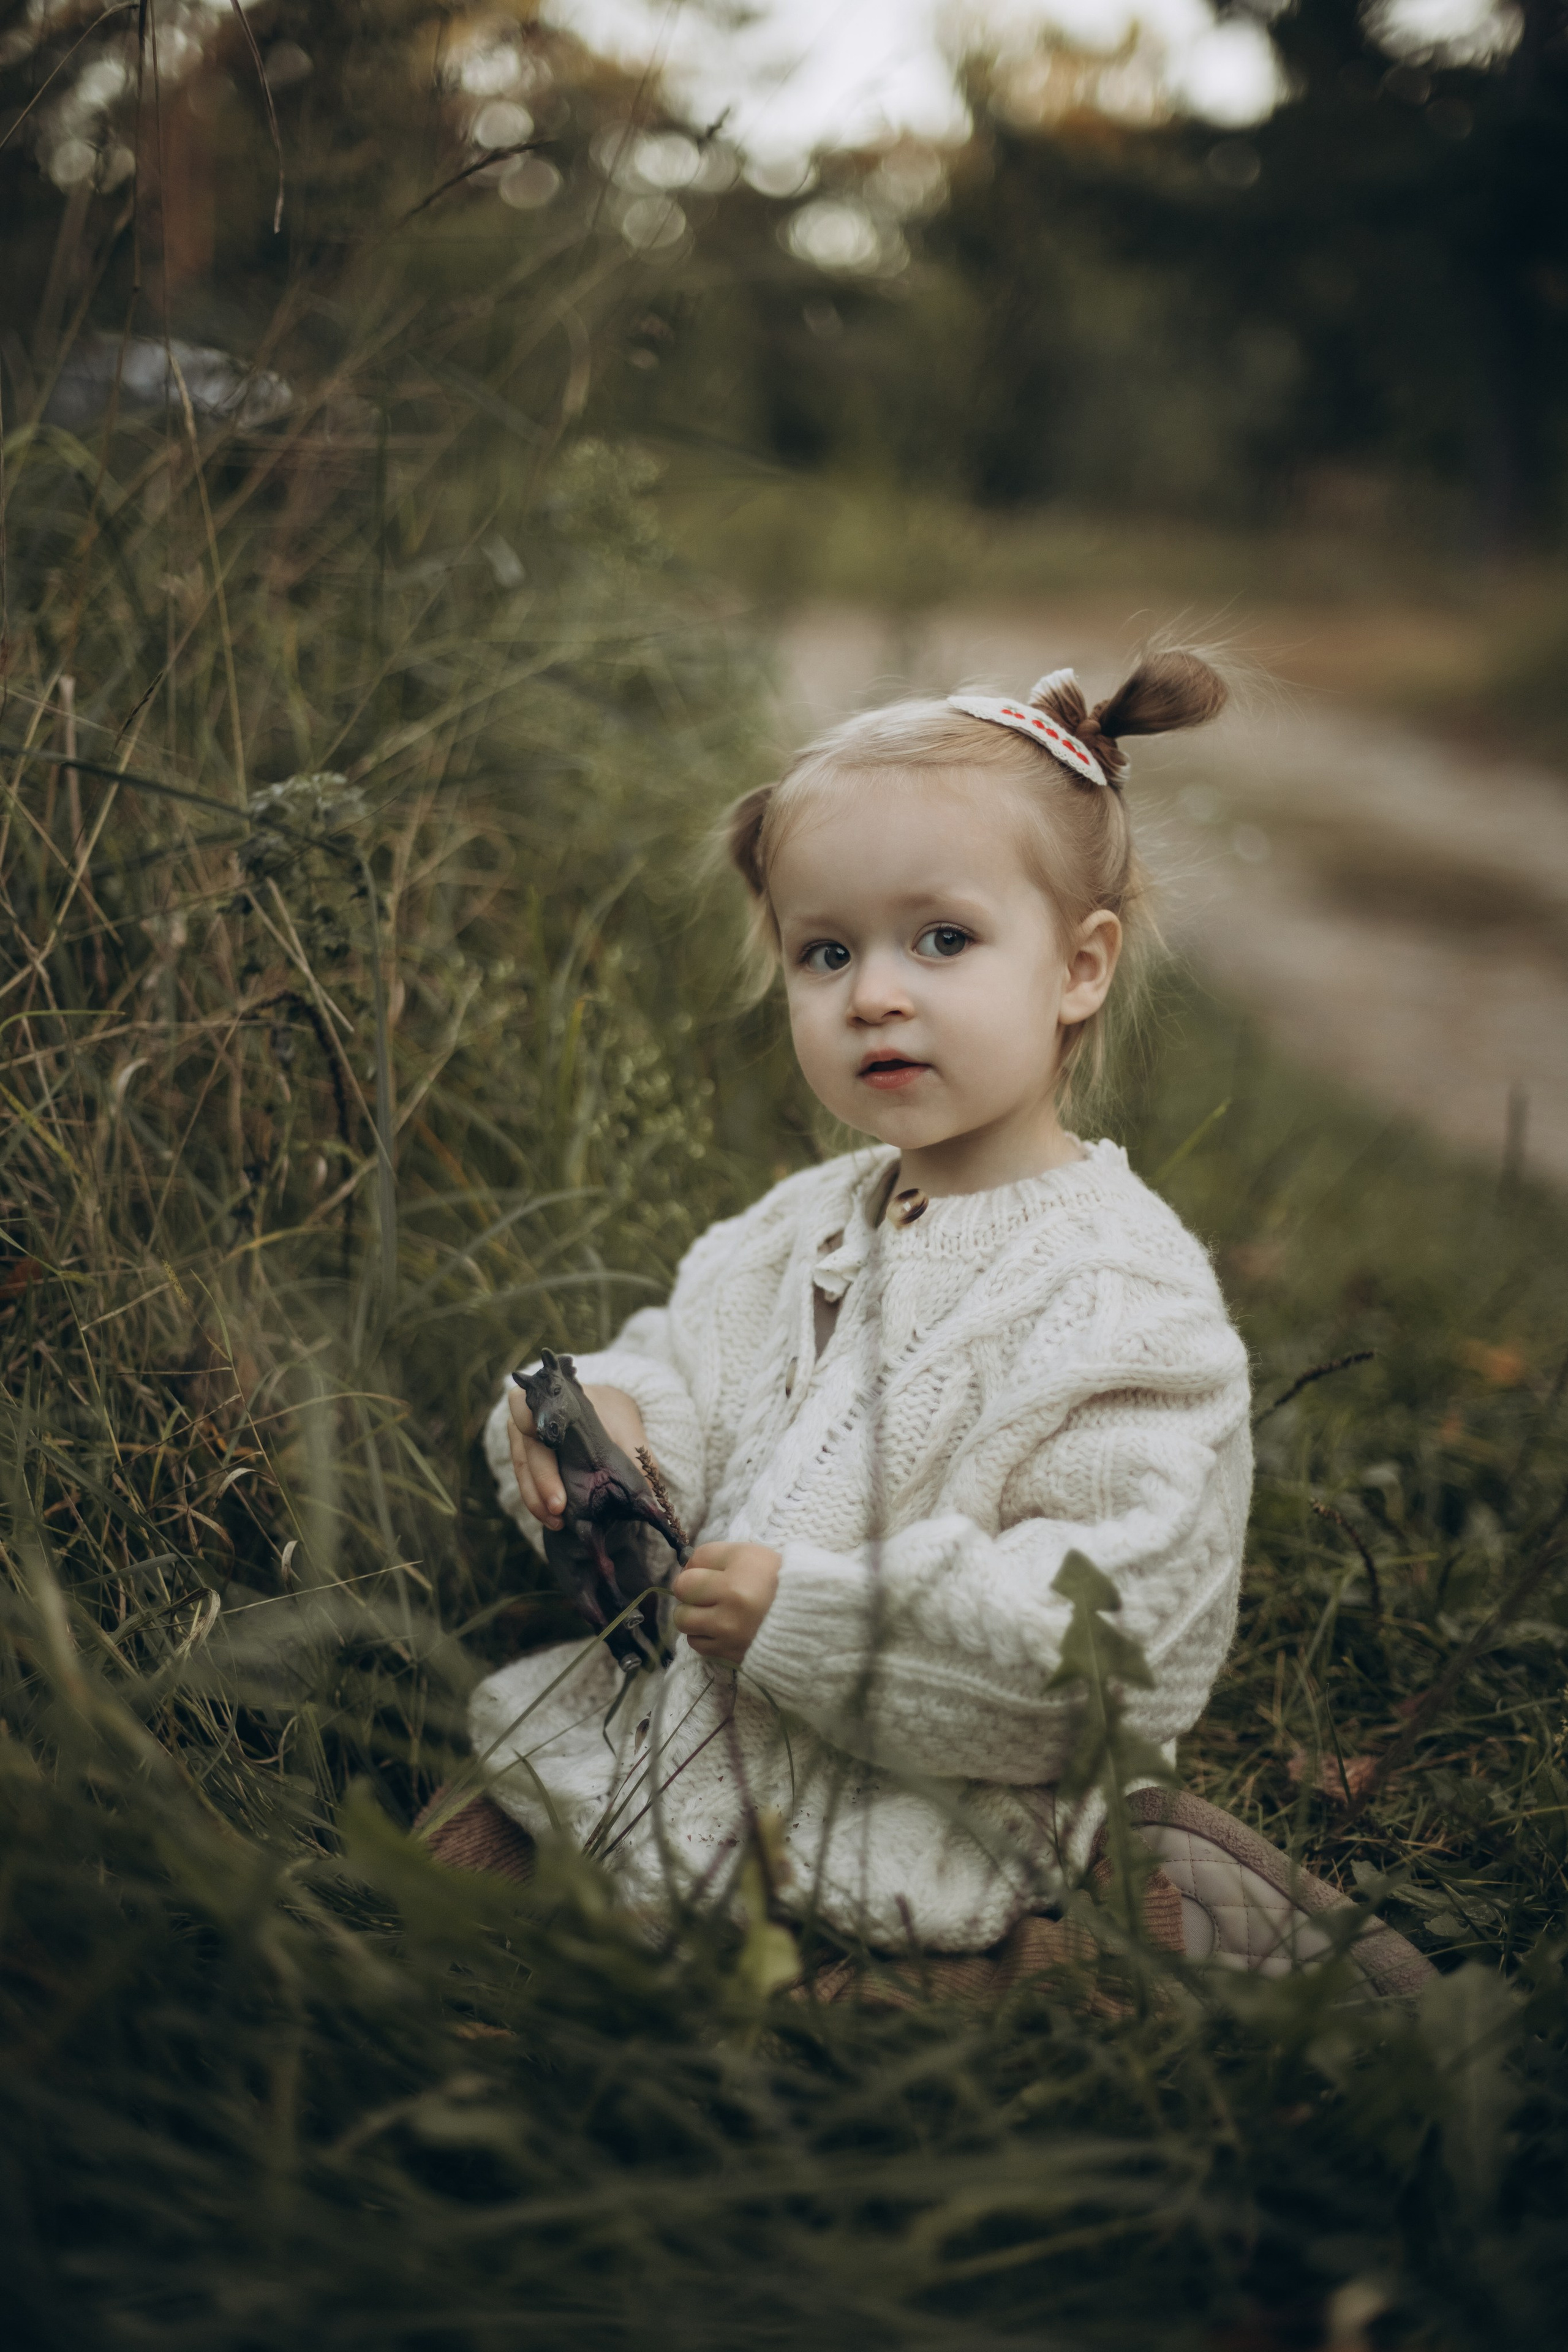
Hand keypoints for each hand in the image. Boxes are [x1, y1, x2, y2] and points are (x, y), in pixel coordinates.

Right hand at [507, 1380, 646, 1529]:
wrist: (608, 1414)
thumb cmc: (614, 1414)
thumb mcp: (628, 1425)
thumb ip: (634, 1452)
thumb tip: (644, 1494)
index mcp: (552, 1399)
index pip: (524, 1403)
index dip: (530, 1421)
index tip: (549, 1442)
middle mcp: (531, 1418)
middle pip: (526, 1446)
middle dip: (542, 1478)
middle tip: (559, 1506)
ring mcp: (525, 1441)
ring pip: (522, 1469)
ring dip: (536, 1498)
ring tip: (557, 1521)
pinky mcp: (528, 1463)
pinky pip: (525, 1483)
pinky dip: (538, 1502)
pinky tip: (554, 1520)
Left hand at [672, 1542, 780, 1664]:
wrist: (810, 1620)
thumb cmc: (779, 1582)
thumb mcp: (752, 1555)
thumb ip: (715, 1556)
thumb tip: (684, 1568)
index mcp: (742, 1570)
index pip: (693, 1564)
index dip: (695, 1568)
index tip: (707, 1573)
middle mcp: (735, 1600)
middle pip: (682, 1590)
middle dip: (690, 1590)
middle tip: (707, 1593)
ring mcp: (731, 1630)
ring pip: (684, 1620)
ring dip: (693, 1615)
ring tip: (713, 1612)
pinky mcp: (731, 1653)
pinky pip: (697, 1644)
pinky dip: (704, 1636)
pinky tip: (721, 1629)